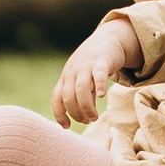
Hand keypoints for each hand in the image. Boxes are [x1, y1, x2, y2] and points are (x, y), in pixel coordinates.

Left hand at [53, 13, 139, 129]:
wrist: (107, 39)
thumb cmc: (93, 64)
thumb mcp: (81, 77)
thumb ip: (79, 95)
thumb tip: (81, 116)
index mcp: (66, 77)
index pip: (56, 98)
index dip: (59, 114)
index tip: (67, 126)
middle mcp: (73, 72)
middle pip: (69, 96)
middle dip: (76, 113)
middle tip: (87, 121)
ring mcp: (86, 65)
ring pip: (81, 88)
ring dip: (86, 107)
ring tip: (94, 117)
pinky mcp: (102, 61)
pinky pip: (99, 73)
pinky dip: (99, 85)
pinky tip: (101, 95)